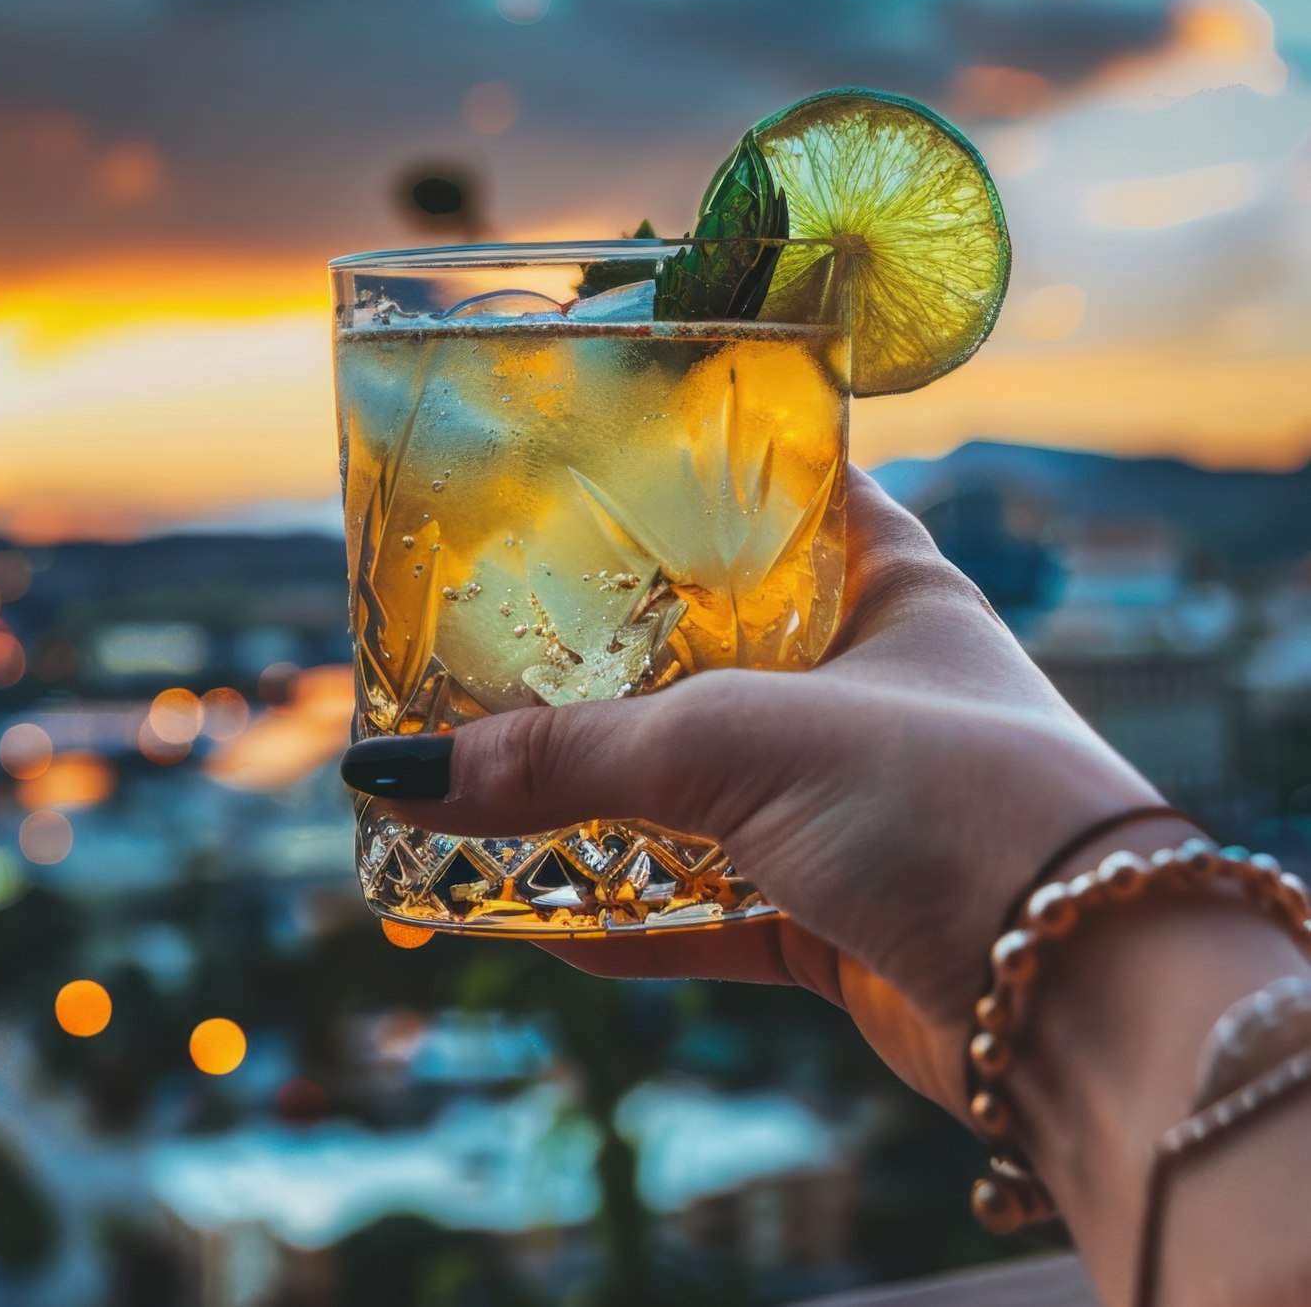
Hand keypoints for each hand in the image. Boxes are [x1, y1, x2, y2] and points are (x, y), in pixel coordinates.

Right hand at [351, 466, 1162, 1114]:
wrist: (1083, 1000)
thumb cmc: (945, 802)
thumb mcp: (740, 744)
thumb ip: (570, 758)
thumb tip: (398, 774)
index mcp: (884, 584)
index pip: (775, 494)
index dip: (683, 481)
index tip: (575, 481)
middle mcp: (870, 683)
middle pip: (708, 654)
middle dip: (602, 667)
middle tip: (484, 650)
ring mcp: (854, 803)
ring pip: (698, 791)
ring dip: (597, 807)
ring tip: (477, 791)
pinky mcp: (837, 913)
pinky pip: (705, 908)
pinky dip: (625, 919)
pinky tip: (531, 923)